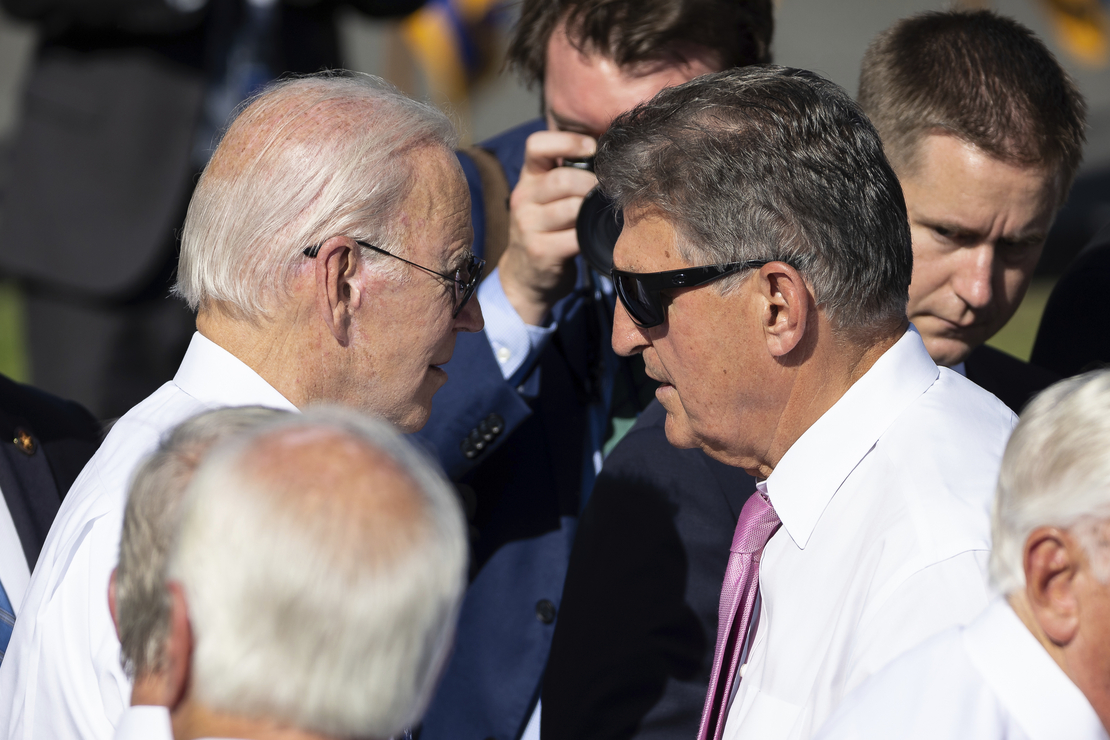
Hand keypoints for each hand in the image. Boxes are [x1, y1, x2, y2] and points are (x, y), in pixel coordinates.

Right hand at [500, 130, 596, 325]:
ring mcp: (528, 226)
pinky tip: (594, 235)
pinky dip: (590, 235)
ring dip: (592, 211)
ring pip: (572, 208)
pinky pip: (575, 237)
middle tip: (605, 193)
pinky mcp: (539, 251)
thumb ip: (568, 173)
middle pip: (562, 179)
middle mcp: (522, 198)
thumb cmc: (548, 229)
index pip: (536, 145)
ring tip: (598, 215)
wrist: (525, 275)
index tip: (592, 149)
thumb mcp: (547, 196)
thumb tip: (612, 151)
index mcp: (528, 178)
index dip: (568, 141)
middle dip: (591, 184)